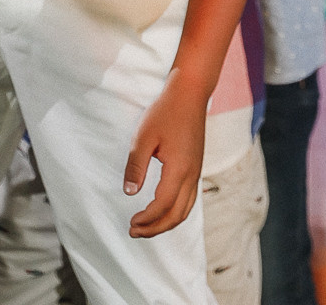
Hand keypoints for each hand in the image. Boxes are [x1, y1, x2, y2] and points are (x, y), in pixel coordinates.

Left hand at [123, 72, 206, 236]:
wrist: (190, 94)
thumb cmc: (165, 111)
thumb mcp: (144, 136)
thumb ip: (136, 166)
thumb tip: (129, 193)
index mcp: (179, 169)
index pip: (163, 205)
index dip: (147, 219)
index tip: (131, 223)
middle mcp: (192, 175)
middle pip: (176, 215)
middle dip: (156, 229)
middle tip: (135, 232)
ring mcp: (196, 172)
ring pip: (185, 210)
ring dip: (166, 223)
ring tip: (146, 226)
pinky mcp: (196, 168)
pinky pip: (188, 200)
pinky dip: (175, 212)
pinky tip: (161, 210)